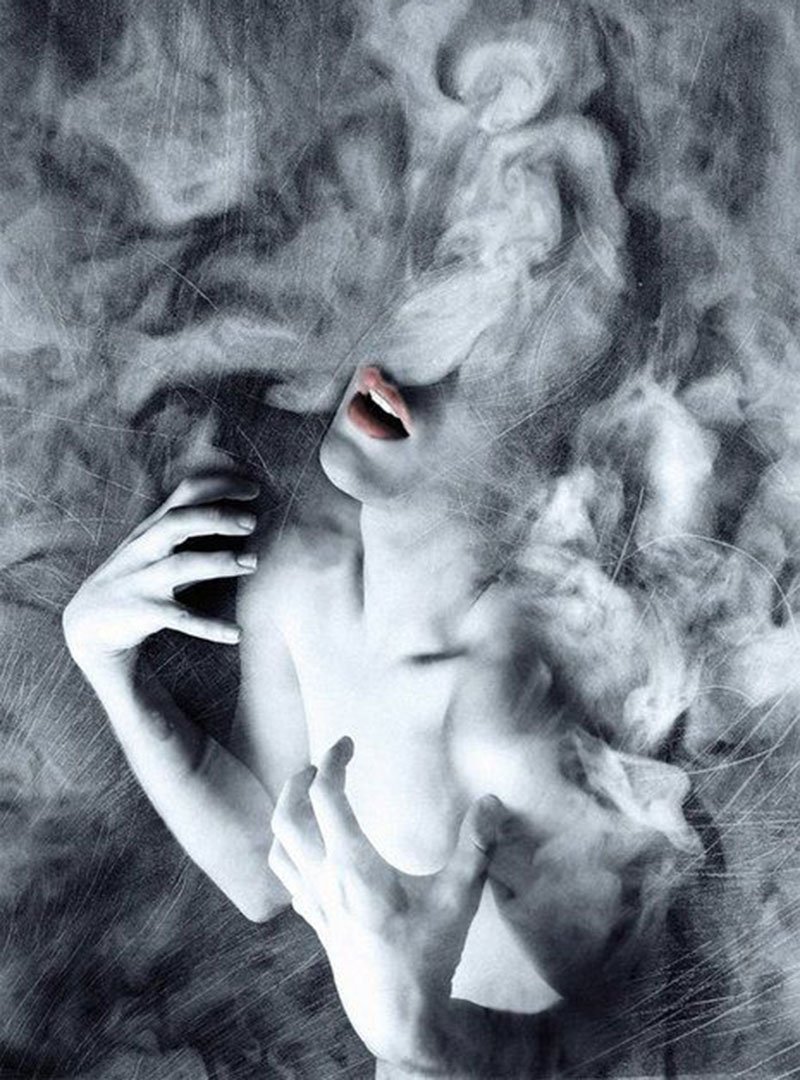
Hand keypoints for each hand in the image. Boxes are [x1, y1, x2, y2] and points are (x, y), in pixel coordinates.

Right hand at [62, 473, 259, 678]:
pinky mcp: (144, 612)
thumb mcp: (156, 544)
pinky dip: (208, 626)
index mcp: (154, 527)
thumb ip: (188, 526)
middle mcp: (146, 548)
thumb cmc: (136, 576)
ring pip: (181, 565)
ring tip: (253, 562)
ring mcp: (143, 580)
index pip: (186, 493)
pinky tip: (236, 633)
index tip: (253, 489)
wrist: (88, 622)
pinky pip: (180, 618)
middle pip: (177, 521)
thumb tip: (233, 508)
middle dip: (215, 517)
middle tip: (252, 522)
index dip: (220, 486)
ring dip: (220, 562)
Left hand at [268, 738, 507, 1070]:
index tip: (346, 743)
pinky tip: (307, 850)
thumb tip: (492, 801)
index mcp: (354, 867)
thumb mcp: (458, 902)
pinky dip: (288, 851)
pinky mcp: (317, 924)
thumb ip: (474, 849)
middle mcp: (326, 881)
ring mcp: (316, 905)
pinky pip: (287, 878)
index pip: (326, 797)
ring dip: (286, 814)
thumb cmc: (427, 960)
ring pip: (279, 848)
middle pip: (288, 817)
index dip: (332, 761)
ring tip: (306, 796)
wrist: (397, 1020)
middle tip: (321, 763)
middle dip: (299, 782)